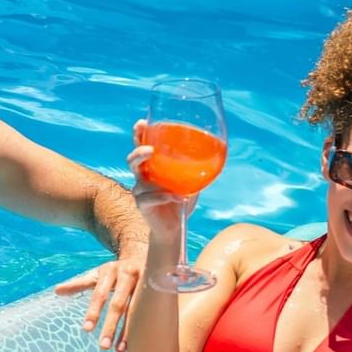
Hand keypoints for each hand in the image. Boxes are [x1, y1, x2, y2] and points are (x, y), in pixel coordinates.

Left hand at [54, 242, 145, 351]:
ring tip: (119, 350)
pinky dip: (144, 327)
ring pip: (137, 310)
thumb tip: (57, 291)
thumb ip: (79, 284)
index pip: (100, 294)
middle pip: (119, 304)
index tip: (86, 329)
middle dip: (111, 326)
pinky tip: (138, 343)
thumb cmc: (116, 271)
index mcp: (109, 271)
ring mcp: (145, 282)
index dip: (93, 311)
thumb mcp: (98, 274)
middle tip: (103, 346)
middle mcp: (128, 275)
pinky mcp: (159, 289)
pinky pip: (151, 312)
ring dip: (128, 331)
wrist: (145, 254)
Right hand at [127, 124, 191, 244]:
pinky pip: (151, 198)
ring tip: (160, 172)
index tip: (142, 123)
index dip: (139, 134)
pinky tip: (179, 196)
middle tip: (149, 149)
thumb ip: (198, 167)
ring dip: (149, 173)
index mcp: (153, 166)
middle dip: (138, 151)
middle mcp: (143, 176)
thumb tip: (218, 149)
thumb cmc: (181, 199)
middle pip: (133, 160)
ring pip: (139, 180)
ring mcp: (140, 191)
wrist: (174, 227)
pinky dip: (165, 196)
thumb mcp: (192, 180)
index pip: (142, 146)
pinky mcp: (142, 205)